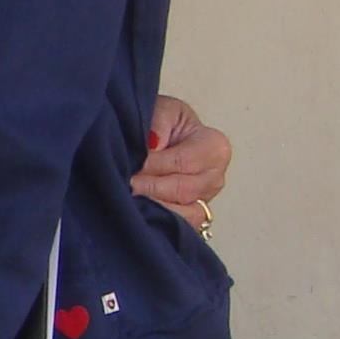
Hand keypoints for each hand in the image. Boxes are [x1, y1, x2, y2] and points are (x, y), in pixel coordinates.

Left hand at [131, 93, 229, 229]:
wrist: (158, 138)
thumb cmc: (163, 124)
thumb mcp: (163, 110)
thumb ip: (160, 122)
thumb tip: (153, 144)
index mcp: (215, 147)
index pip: (183, 162)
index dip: (154, 165)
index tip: (130, 164)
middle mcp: (215, 177)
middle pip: (182, 190)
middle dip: (149, 186)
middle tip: (124, 182)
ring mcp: (204, 201)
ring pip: (184, 214)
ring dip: (154, 206)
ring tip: (129, 197)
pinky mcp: (192, 219)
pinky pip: (179, 228)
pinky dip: (159, 221)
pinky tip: (138, 212)